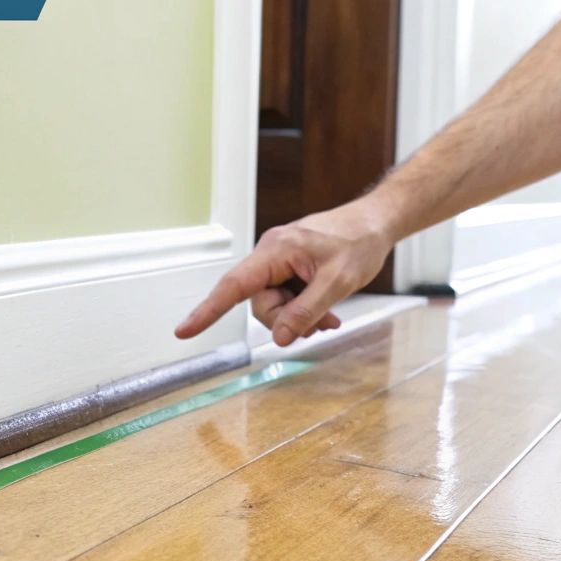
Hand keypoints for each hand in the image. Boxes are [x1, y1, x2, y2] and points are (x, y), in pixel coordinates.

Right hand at [174, 200, 395, 346]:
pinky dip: (304, 309)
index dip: (208, 311)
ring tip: (329, 316)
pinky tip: (327, 313)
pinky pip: (286, 298)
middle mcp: (270, 254)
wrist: (376, 223)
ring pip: (275, 305)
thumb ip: (306, 311)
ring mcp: (279, 262)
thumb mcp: (337, 283)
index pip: (233, 286)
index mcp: (275, 250)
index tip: (184, 331)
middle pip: (259, 304)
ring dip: (300, 317)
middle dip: (287, 320)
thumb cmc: (359, 242)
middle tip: (322, 322)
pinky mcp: (289, 268)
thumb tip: (280, 337)